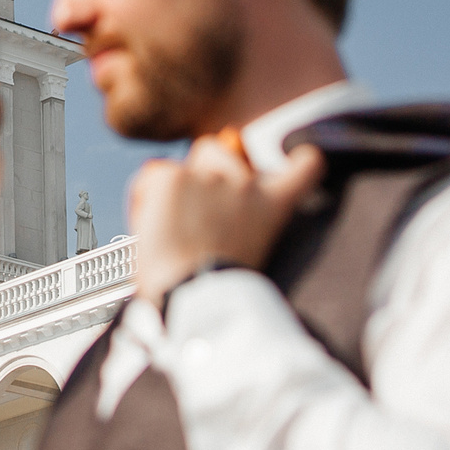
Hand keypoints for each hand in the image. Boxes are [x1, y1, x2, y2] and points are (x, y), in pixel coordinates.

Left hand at [128, 139, 324, 307]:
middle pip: (213, 150)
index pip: (304, 166)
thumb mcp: (248, 250)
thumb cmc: (218, 289)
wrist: (196, 298)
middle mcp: (245, 184)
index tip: (299, 158)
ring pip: (179, 166)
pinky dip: (144, 199)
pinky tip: (151, 230)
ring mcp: (208, 177)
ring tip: (172, 232)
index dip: (300, 160)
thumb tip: (212, 206)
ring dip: (173, 190)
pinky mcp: (172, 178)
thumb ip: (239, 218)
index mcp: (272, 206)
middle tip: (194, 215)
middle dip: (200, 170)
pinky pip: (150, 178)